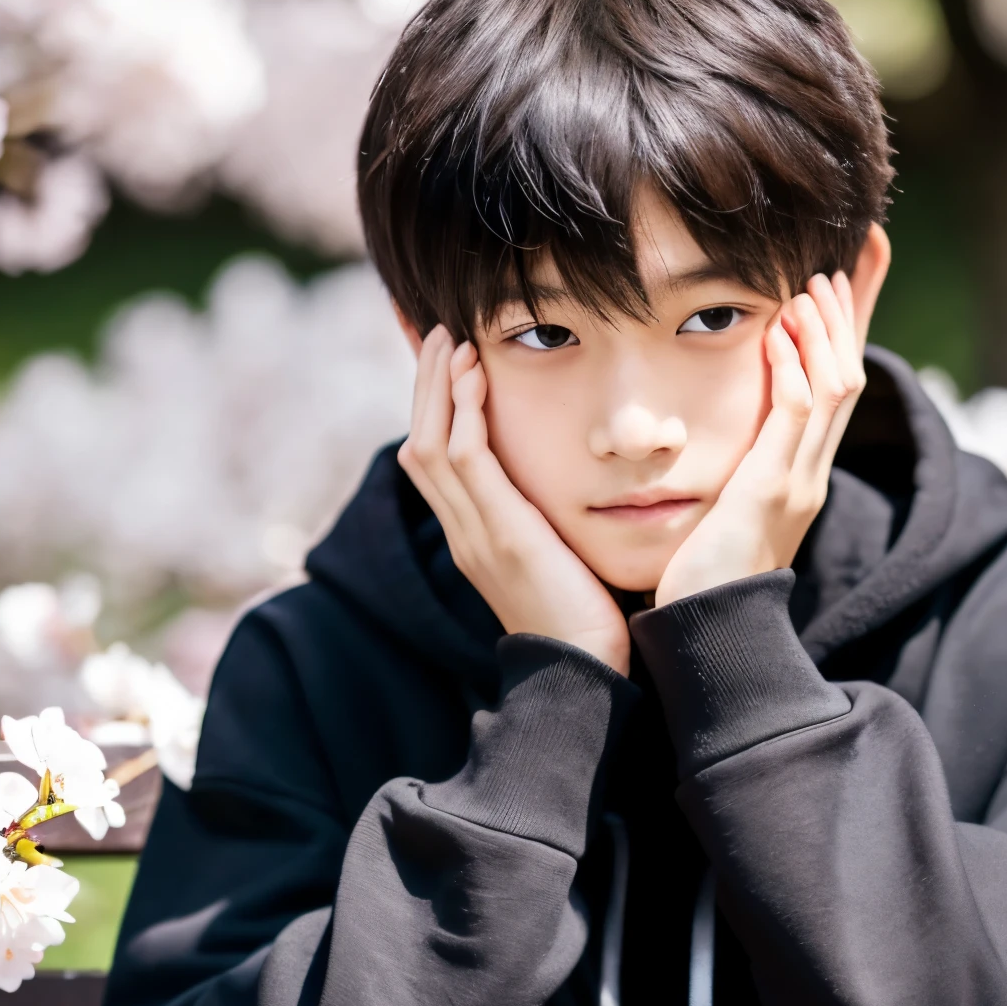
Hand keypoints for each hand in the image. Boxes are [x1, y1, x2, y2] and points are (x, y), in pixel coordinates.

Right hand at [398, 328, 631, 674]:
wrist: (587, 674)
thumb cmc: (587, 624)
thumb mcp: (558, 561)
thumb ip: (547, 523)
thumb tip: (562, 492)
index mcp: (472, 538)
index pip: (435, 460)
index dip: (433, 408)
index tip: (444, 361)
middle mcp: (462, 532)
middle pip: (419, 443)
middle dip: (424, 385)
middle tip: (435, 331)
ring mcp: (474, 534)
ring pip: (430, 444)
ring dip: (438, 386)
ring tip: (452, 339)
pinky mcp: (500, 534)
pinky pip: (465, 460)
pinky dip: (463, 412)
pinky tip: (474, 375)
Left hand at [654, 272, 864, 608]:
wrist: (707, 633)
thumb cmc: (702, 576)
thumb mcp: (723, 508)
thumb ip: (728, 468)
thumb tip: (720, 444)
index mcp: (802, 475)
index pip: (835, 392)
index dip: (843, 337)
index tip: (836, 285)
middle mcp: (811, 474)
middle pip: (848, 380)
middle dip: (845, 321)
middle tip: (832, 269)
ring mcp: (799, 482)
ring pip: (834, 391)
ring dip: (822, 334)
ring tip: (808, 289)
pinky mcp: (774, 491)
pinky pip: (796, 418)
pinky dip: (793, 372)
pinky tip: (778, 338)